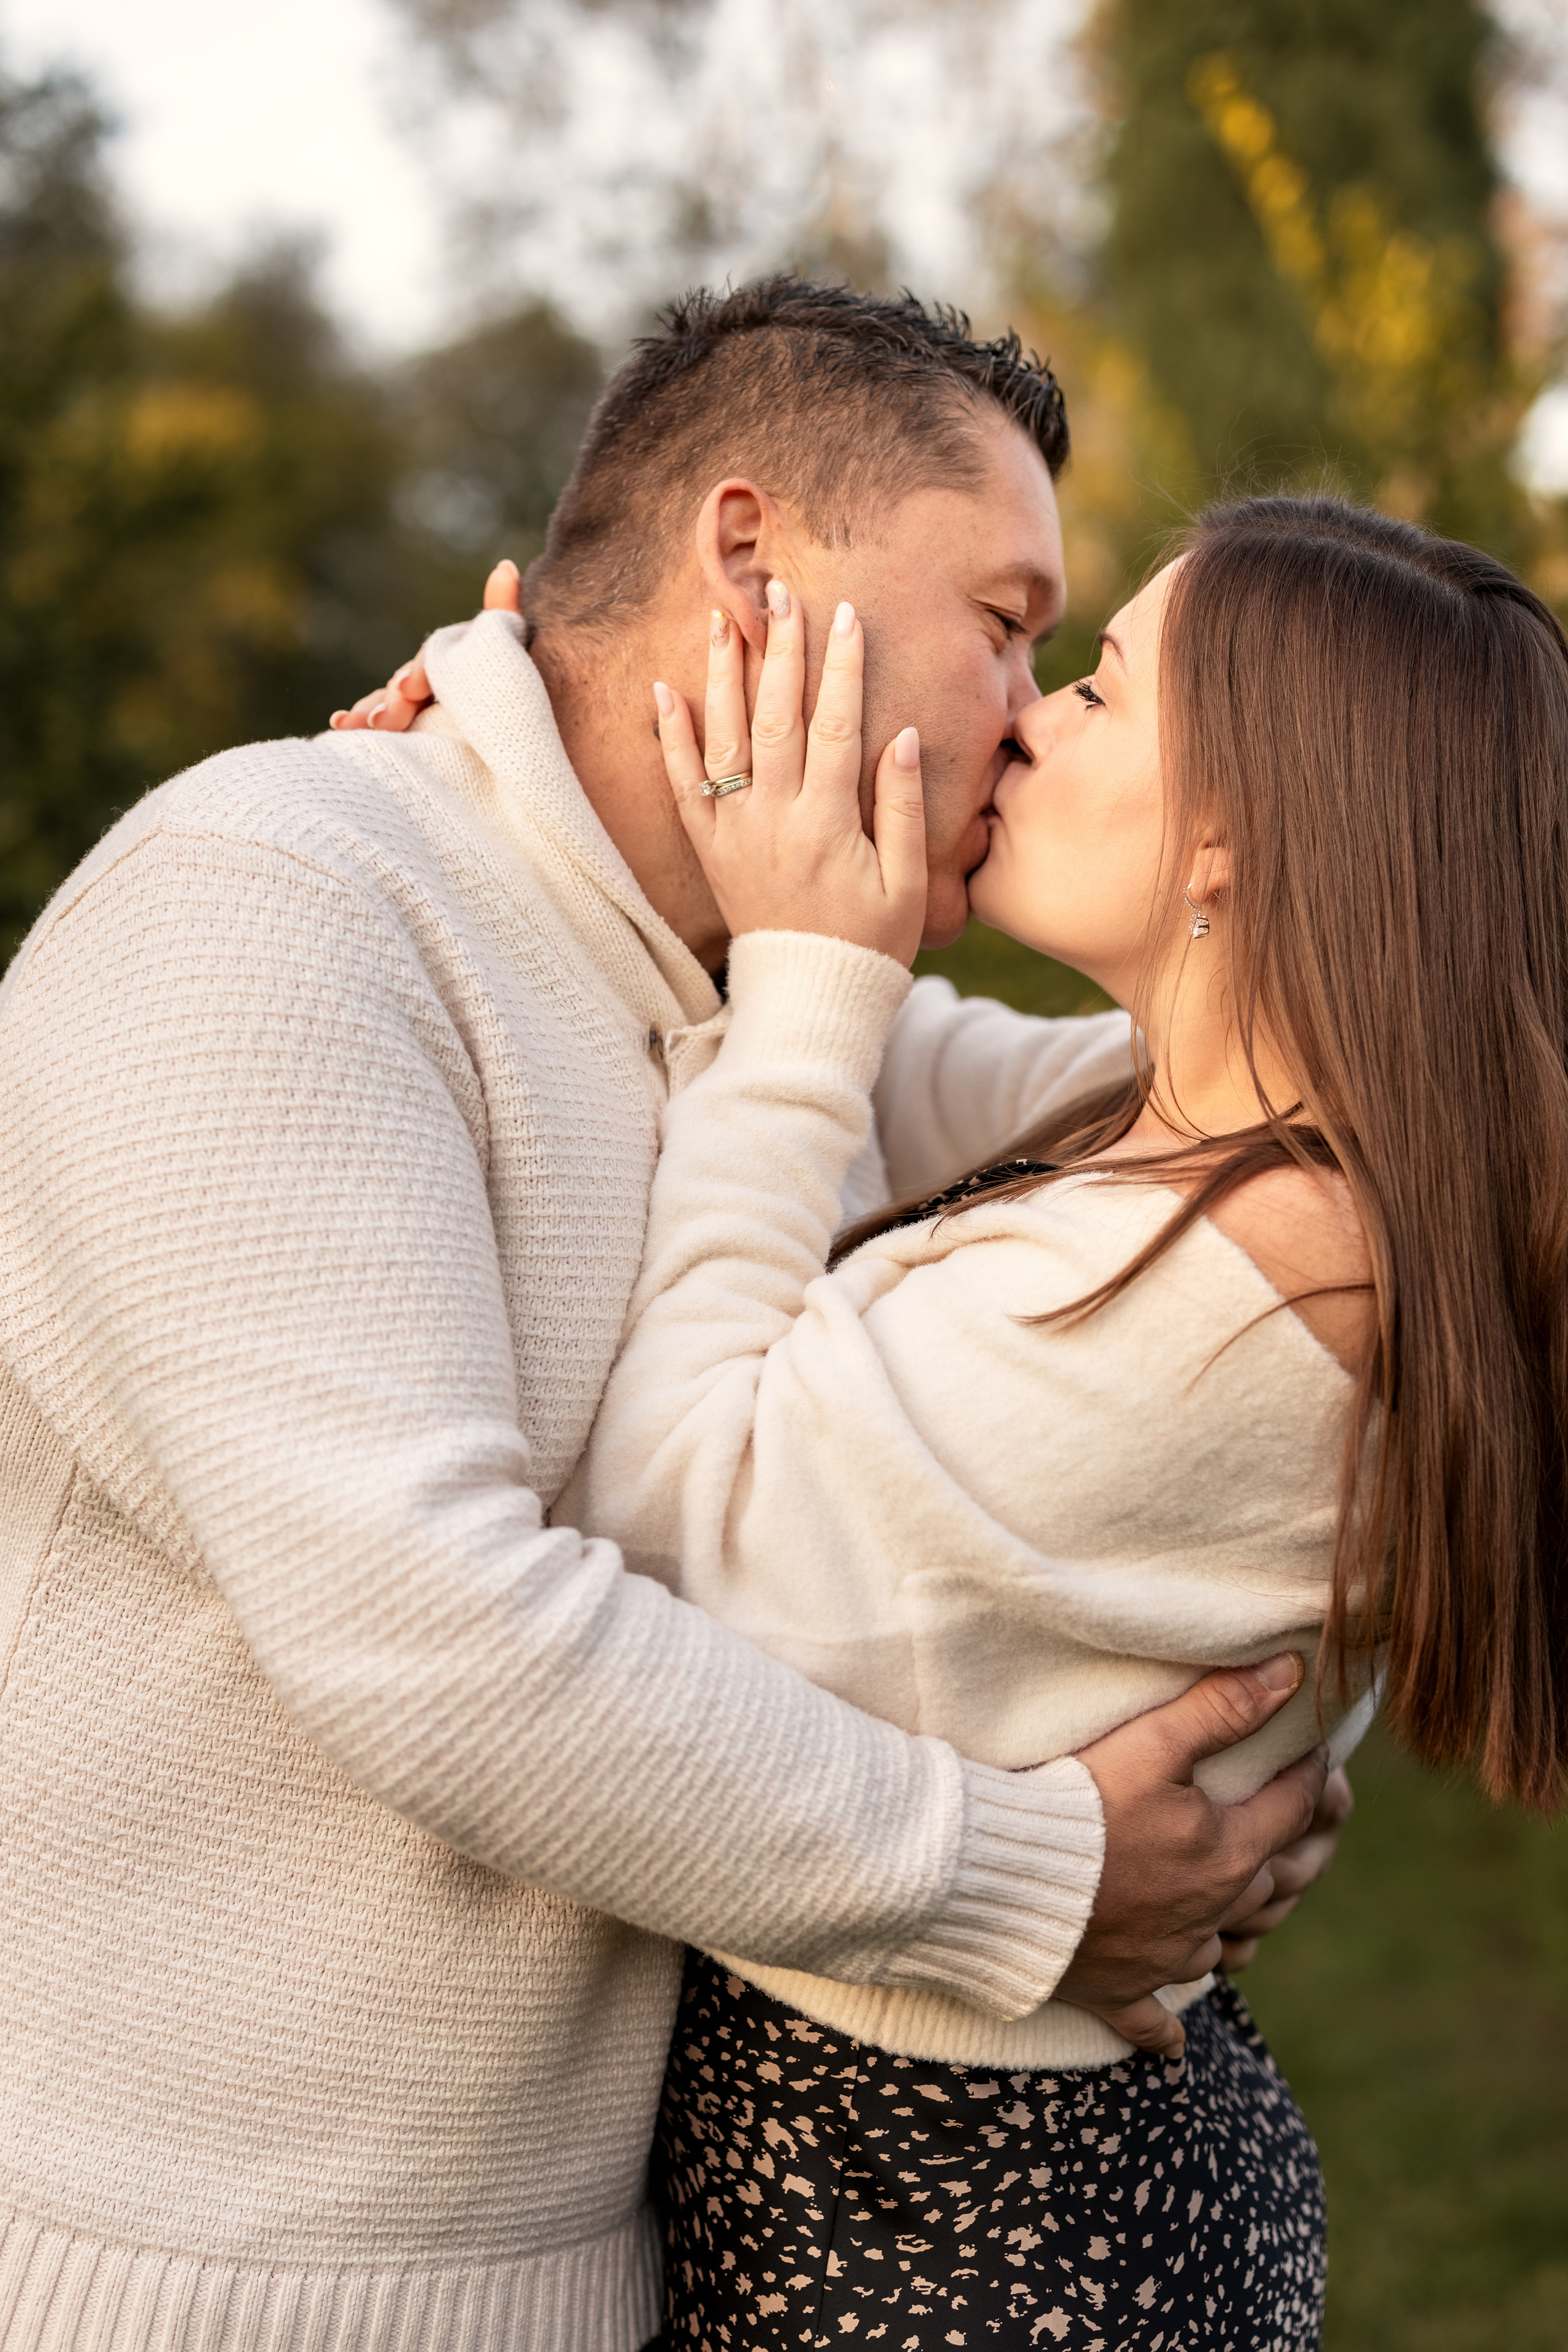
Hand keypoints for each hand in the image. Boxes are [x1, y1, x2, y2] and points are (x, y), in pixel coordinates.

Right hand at [328, 558, 522, 731]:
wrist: (529, 743)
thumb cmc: (521, 694)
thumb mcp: (514, 655)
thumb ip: (504, 616)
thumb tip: (505, 566)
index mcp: (457, 663)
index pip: (433, 662)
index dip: (421, 671)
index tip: (410, 687)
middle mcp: (435, 683)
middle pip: (403, 685)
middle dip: (392, 701)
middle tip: (385, 720)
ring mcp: (420, 709)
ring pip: (387, 704)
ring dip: (368, 711)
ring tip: (351, 724)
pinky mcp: (414, 734)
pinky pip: (382, 725)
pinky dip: (359, 722)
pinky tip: (339, 725)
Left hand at [652, 581, 927, 965]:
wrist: (809, 997)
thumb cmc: (870, 943)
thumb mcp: (907, 885)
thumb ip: (904, 809)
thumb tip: (904, 736)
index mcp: (828, 823)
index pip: (836, 725)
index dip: (841, 667)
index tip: (844, 613)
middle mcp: (774, 819)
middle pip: (776, 717)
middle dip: (780, 650)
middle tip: (779, 592)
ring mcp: (734, 832)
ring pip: (724, 738)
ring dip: (723, 674)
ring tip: (722, 616)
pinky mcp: (709, 849)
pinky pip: (683, 786)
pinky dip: (670, 737)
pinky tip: (662, 689)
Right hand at [1052, 1653, 1329, 2062]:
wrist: (1003, 1881)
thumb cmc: (1078, 1805)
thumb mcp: (1152, 1744)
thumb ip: (1222, 1708)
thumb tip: (1293, 1672)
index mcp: (1227, 1854)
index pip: (1292, 1808)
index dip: (1309, 1775)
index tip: (1316, 1753)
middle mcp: (1210, 1914)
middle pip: (1274, 1886)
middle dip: (1294, 1851)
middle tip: (1300, 1826)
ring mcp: (1165, 1958)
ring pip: (1223, 1950)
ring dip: (1239, 1931)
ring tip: (1243, 1909)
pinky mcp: (1118, 1990)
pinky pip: (1153, 2020)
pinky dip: (1165, 2025)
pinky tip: (1173, 2036)